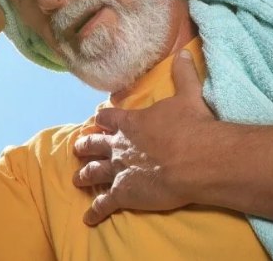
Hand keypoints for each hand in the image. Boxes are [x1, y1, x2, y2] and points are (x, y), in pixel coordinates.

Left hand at [72, 50, 219, 224]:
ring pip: (94, 173)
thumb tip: (185, 53)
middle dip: (85, 146)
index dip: (102, 118)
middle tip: (77, 148)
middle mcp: (119, 145)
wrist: (196, 159)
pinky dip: (95, 212)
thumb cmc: (192, 126)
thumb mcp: (188, 95)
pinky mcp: (124, 194)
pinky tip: (88, 218)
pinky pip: (104, 205)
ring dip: (84, 176)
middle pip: (94, 144)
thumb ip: (183, 74)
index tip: (98, 119)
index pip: (108, 117)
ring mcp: (119, 170)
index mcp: (131, 122)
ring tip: (76, 179)